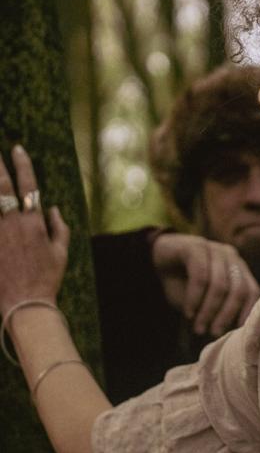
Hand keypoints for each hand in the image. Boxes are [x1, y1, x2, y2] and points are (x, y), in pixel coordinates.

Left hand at [0, 145, 69, 315]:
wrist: (25, 303)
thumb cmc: (47, 279)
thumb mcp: (61, 252)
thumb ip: (58, 227)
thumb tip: (51, 208)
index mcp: (34, 222)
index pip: (28, 185)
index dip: (22, 164)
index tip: (17, 148)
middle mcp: (13, 223)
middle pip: (1, 186)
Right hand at [151, 233, 259, 336]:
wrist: (154, 262)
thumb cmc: (182, 285)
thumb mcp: (202, 302)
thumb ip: (218, 311)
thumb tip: (232, 331)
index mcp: (238, 269)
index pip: (252, 291)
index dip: (246, 313)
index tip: (235, 334)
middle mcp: (231, 257)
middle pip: (238, 290)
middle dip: (226, 315)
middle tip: (214, 333)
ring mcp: (215, 249)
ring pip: (220, 285)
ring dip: (209, 310)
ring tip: (199, 328)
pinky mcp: (195, 246)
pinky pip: (200, 275)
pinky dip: (195, 298)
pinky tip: (188, 312)